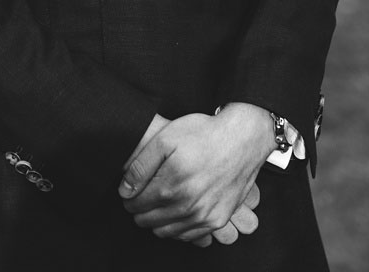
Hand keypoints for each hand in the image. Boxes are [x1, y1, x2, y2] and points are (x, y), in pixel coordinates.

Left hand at [118, 104, 271, 240]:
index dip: (128, 197)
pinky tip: (175, 210)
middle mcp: (188, 205)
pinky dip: (176, 227)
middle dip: (139, 209)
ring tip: (157, 202)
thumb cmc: (204, 134)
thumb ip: (140, 166)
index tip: (130, 190)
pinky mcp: (218, 220)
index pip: (135, 204)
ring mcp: (204, 215)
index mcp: (172, 185)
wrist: (243, 139)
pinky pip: (188, 235)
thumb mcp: (165, 138)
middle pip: (148, 220)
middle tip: (142, 195)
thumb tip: (125, 190)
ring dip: (156, 220)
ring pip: (165, 232)